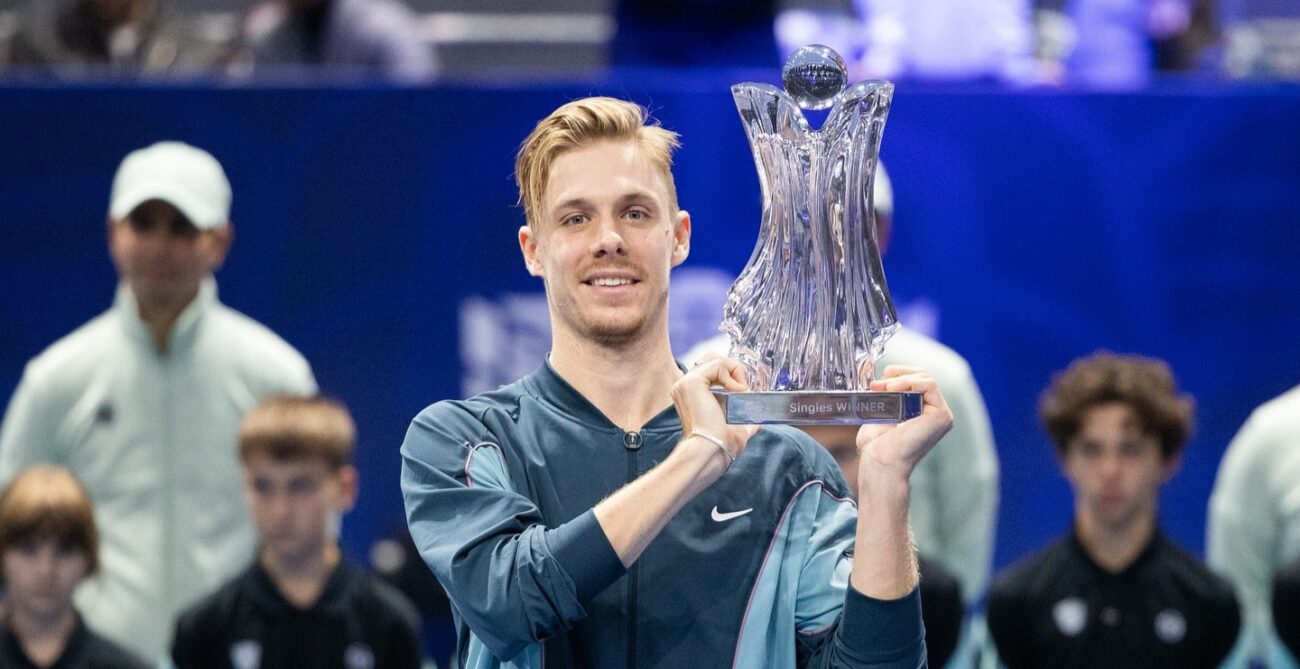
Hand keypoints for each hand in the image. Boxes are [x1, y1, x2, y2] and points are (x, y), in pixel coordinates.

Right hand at [671, 354, 761, 462]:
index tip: (742, 393)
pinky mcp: (692, 382)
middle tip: (743, 390)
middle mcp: (685, 386)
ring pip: (716, 359)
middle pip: (712, 359)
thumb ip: (745, 422)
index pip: (712, 369)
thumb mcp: (736, 429)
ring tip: (740, 392)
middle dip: (733, 369)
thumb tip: (759, 423)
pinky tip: (736, 393)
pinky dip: (732, 376)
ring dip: (735, 372)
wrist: (711, 452)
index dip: (731, 375)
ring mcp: (686, 383)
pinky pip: (718, 364)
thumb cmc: (721, 444)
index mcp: (691, 395)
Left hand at [855, 366, 953, 484]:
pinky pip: (930, 385)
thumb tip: (880, 380)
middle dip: (897, 375)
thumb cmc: (877, 445)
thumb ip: (885, 397)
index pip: (916, 381)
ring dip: (900, 379)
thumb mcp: (880, 414)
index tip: (876, 382)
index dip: (897, 375)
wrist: (880, 462)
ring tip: (883, 388)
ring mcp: (942, 415)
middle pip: (922, 376)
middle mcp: (935, 413)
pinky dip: (910, 382)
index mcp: (923, 412)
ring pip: (926, 378)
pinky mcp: (942, 416)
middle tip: (876, 385)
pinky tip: (893, 389)